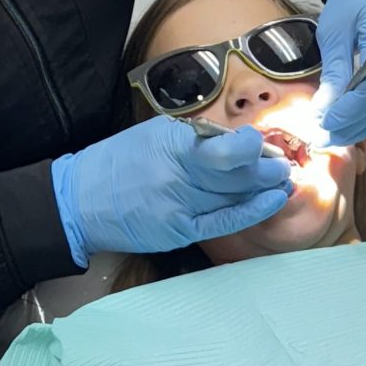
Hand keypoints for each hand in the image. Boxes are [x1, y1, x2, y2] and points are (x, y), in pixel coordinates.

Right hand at [53, 115, 290, 260]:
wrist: (80, 200)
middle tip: (285, 163)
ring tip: (284, 179)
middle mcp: (176, 176)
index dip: (249, 147)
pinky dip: (251, 211)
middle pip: (233, 174)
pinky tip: (272, 200)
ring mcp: (178, 207)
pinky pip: (223, 222)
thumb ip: (195, 137)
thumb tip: (237, 141)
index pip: (222, 148)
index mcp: (169, 145)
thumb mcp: (154, 134)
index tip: (261, 142)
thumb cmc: (119, 162)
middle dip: (265, 168)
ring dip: (263, 188)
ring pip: (232, 196)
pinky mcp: (178, 230)